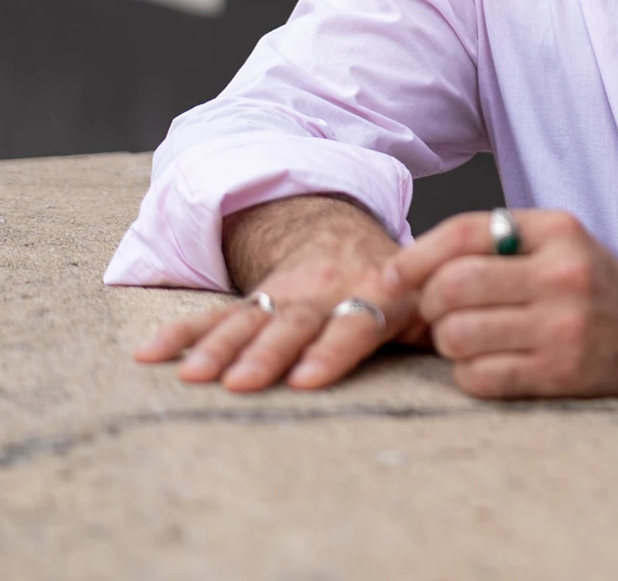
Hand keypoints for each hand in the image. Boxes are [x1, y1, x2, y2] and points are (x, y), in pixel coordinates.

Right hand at [134, 194, 421, 392]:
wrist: (343, 234)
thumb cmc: (396, 281)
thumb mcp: (424, 293)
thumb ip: (439, 323)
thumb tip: (467, 352)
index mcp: (372, 294)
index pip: (353, 324)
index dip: (332, 350)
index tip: (307, 378)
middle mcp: (324, 293)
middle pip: (293, 325)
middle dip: (265, 354)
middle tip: (238, 382)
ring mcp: (283, 296)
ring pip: (248, 320)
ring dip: (217, 347)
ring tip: (192, 375)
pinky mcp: (251, 301)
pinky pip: (212, 315)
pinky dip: (181, 333)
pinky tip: (149, 354)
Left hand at [383, 208, 617, 401]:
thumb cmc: (592, 287)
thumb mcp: (559, 243)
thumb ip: (496, 242)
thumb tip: (404, 270)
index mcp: (557, 231)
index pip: (466, 232)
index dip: (416, 255)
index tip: (392, 276)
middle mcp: (561, 274)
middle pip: (453, 286)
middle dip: (431, 304)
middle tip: (442, 313)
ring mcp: (562, 327)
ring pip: (458, 335)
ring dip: (449, 342)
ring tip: (470, 339)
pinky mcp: (560, 373)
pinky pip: (479, 377)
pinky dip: (471, 374)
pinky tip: (492, 364)